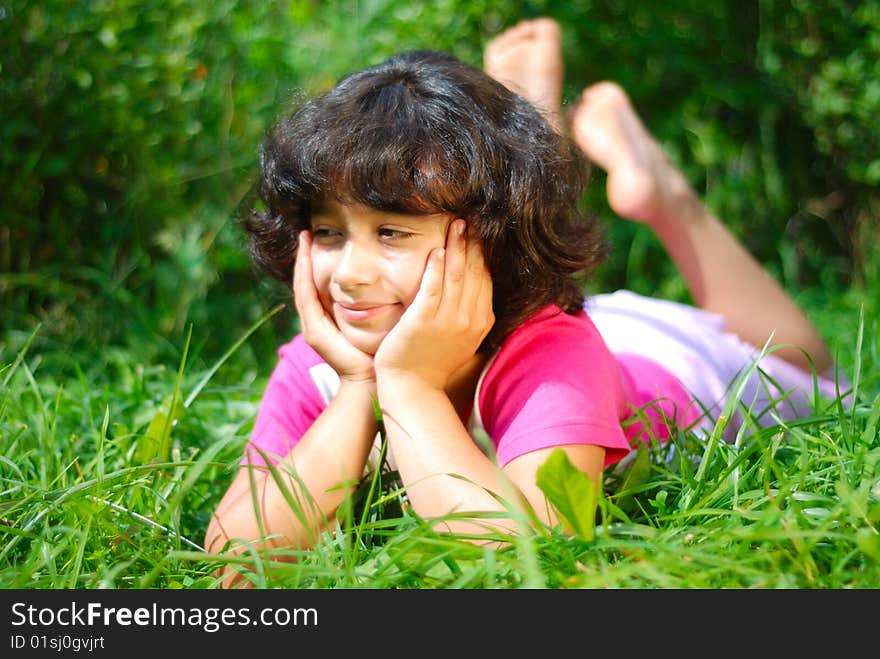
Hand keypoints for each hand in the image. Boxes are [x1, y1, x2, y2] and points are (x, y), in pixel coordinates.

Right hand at [293, 231, 375, 383]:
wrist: (371, 382)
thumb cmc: (379, 353)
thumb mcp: (376, 320)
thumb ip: (376, 303)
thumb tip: (389, 279)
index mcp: (329, 320)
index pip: (317, 284)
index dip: (316, 262)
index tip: (318, 236)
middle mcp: (316, 323)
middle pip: (305, 282)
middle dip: (304, 257)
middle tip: (305, 231)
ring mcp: (312, 328)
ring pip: (302, 287)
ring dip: (302, 263)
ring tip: (304, 238)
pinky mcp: (314, 333)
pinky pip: (306, 298)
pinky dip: (304, 277)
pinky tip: (306, 257)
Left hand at [374, 219, 493, 389]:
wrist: (414, 388)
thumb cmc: (434, 361)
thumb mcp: (464, 338)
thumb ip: (473, 314)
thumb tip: (479, 288)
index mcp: (481, 321)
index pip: (485, 278)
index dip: (483, 254)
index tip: (481, 233)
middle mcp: (469, 319)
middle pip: (474, 272)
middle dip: (473, 243)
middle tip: (470, 219)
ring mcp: (447, 320)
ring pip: (456, 275)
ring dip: (457, 246)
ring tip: (457, 224)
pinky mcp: (423, 321)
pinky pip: (432, 288)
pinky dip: (436, 268)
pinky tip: (437, 249)